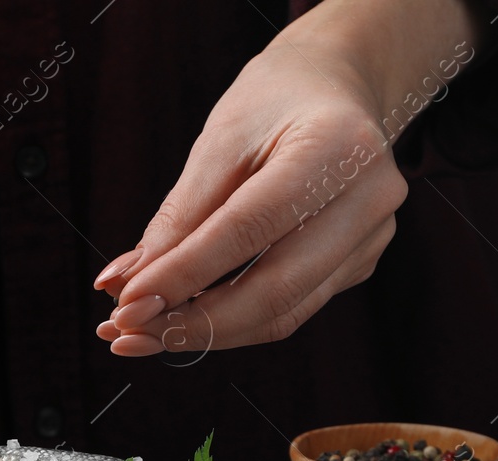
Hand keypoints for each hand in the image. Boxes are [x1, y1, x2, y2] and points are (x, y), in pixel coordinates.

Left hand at [95, 0, 478, 355]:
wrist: (333, 89)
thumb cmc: (273, 105)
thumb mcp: (219, 142)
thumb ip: (178, 218)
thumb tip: (125, 285)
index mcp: (339, 149)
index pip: (249, 229)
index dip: (184, 275)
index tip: (127, 305)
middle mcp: (370, 199)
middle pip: (275, 290)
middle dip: (194, 323)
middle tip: (129, 335)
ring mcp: (372, 238)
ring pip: (283, 313)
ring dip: (208, 333)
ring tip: (146, 333)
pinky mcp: (359, 263)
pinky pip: (291, 309)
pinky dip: (234, 322)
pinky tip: (187, 318)